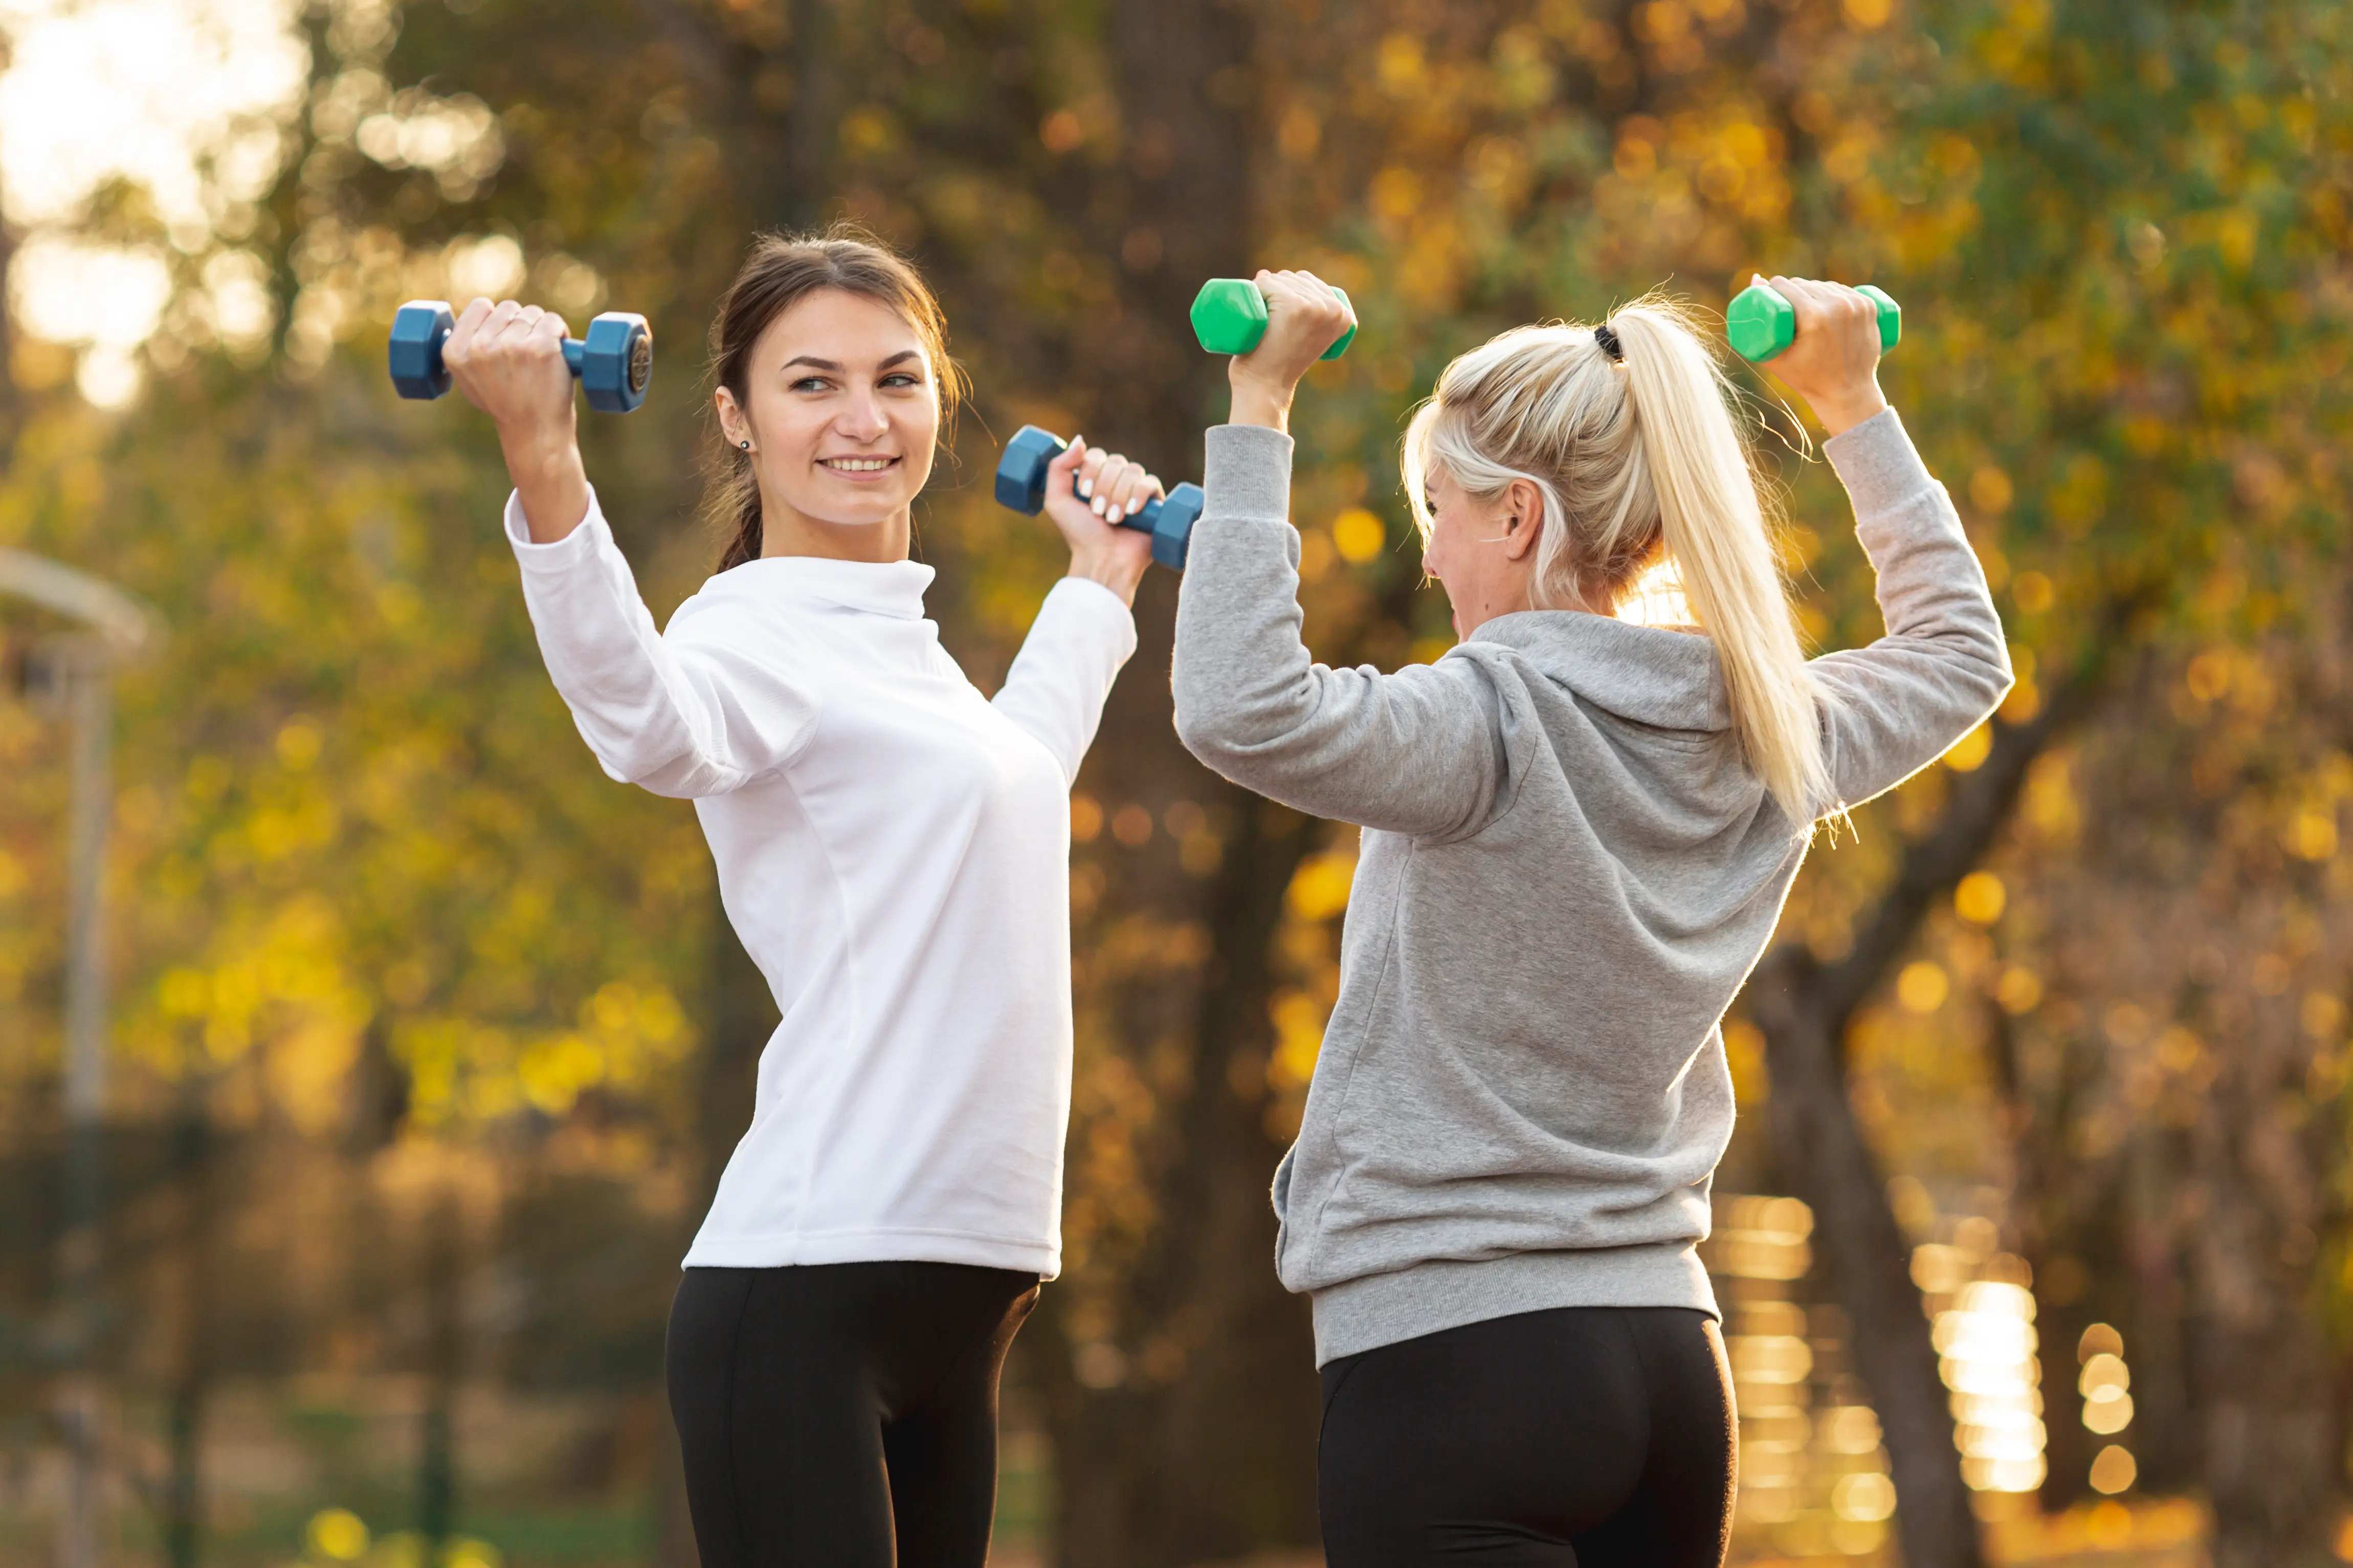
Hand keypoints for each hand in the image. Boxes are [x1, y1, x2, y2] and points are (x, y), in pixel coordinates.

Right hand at [443, 297, 589, 539]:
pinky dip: (560, 332)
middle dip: (520, 324)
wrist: (535, 434)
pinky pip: (553, 320)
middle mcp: (481, 347)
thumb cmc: (506, 406)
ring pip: (532, 313)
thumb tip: (482, 313)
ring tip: (541, 358)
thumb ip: (468, 347)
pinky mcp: (541, 347)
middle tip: (526, 354)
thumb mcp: (469, 378)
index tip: (505, 336)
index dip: (496, 318)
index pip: (480, 306)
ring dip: (541, 329)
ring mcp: (512, 346)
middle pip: (509, 308)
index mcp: (455, 351)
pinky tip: (558, 351)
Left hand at [1044, 436, 1155, 603]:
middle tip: (1097, 512)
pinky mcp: (1155, 502)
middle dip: (1104, 487)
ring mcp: (1136, 490)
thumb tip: (1080, 439)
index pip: (1096, 455)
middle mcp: (1116, 480)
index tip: (1083, 494)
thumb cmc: (1079, 534)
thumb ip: (1058, 467)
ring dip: (1119, 495)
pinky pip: (1151, 483)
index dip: (1090, 470)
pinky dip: (1139, 494)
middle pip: (1115, 462)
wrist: (1102, 560)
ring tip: (1113, 519)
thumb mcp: (1057, 501)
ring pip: (1132, 471)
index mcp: (1095, 476)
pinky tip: (1132, 512)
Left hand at [1227, 269, 1355, 431]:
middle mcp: (1334, 308)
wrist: (1265, 388)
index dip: (1284, 291)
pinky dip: (1255, 289)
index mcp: (1344, 315)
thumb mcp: (1300, 335)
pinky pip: (1268, 283)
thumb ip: (1297, 310)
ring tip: (1261, 321)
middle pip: (1292, 278)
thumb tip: (1264, 272)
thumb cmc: (1277, 363)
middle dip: (1272, 290)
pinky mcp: (1295, 307)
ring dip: (1261, 293)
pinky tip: (1256, 309)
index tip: (1275, 317)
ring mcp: (1315, 307)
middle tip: (1265, 322)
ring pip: (1278, 280)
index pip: (1306, 281)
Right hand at [1753, 276, 1889, 437]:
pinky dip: (1833, 294)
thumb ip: (1757, 324)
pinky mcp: (1868, 306)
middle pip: (1805, 284)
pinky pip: (1843, 290)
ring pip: (1824, 285)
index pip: (1786, 286)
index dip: (1774, 288)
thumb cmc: (1806, 379)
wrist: (1848, 393)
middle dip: (1793, 291)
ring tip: (1806, 309)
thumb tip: (1754, 277)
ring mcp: (1856, 305)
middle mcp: (1837, 307)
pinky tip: (1826, 303)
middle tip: (1787, 309)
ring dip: (1813, 291)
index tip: (1770, 297)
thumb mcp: (1776, 356)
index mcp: (1814, 317)